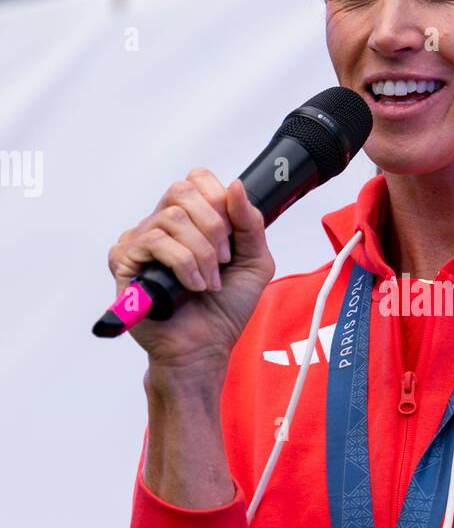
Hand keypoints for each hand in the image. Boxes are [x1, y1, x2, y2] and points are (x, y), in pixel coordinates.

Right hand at [107, 169, 274, 377]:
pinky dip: (182, 264)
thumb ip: (251, 223)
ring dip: (201, 253)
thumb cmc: (224, 309)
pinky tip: (191, 286)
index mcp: (190, 220)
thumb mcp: (254, 261)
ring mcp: (140, 242)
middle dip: (213, 226)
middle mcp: (162, 225)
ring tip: (209, 283)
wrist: (205, 347)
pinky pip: (153, 241)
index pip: (196, 180)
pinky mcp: (125, 262)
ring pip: (171, 217)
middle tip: (224, 260)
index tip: (232, 234)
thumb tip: (236, 186)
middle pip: (181, 191)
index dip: (217, 200)